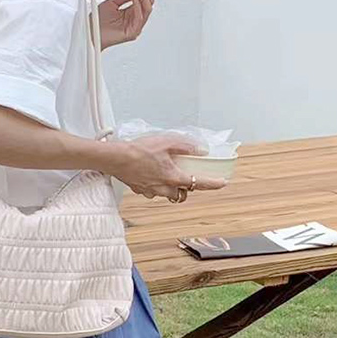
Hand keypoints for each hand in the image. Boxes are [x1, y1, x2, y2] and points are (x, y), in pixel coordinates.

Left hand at [99, 0, 153, 47]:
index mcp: (132, 12)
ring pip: (147, 8)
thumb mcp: (112, 3)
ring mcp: (135, 26)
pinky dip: (137, 5)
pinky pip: (139, 17)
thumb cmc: (97, 22)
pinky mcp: (132, 32)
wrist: (90, 33)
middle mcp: (135, 19)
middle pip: (148, 1)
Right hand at [107, 133, 226, 201]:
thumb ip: (186, 147)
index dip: (213, 184)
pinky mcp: (139, 189)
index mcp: (173, 177)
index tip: (222, 183)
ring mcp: (150, 191)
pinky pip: (152, 191)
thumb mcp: (166, 142)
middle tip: (188, 179)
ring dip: (171, 189)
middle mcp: (163, 188)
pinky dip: (155, 186)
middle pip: (182, 195)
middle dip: (187, 190)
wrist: (114, 157)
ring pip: (167, 195)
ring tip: (169, 176)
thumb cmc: (138, 150)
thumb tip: (200, 150)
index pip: (198, 183)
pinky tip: (150, 174)